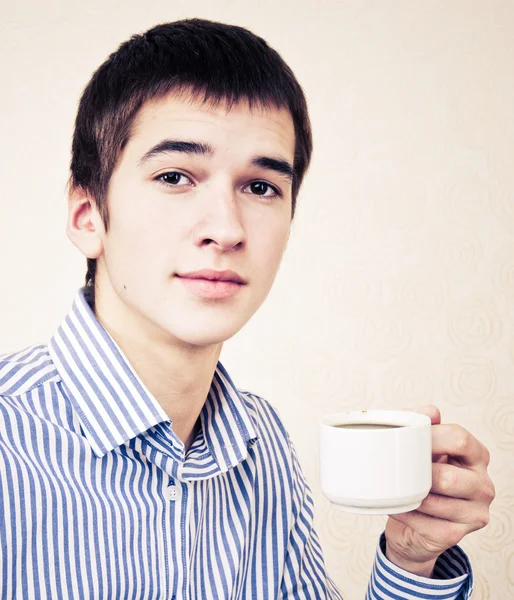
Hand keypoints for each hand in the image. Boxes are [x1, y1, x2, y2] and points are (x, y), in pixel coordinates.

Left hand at [384, 405, 494, 576]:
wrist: (416, 519)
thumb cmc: (422, 476)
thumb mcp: (424, 447)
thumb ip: (426, 426)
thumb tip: (430, 410)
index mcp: (477, 455)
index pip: (458, 438)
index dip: (429, 437)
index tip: (407, 439)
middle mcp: (483, 485)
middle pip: (447, 476)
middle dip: (417, 473)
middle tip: (399, 469)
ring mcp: (475, 513)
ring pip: (434, 501)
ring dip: (408, 495)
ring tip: (396, 488)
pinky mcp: (457, 535)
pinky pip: (425, 524)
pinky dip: (406, 514)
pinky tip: (399, 506)